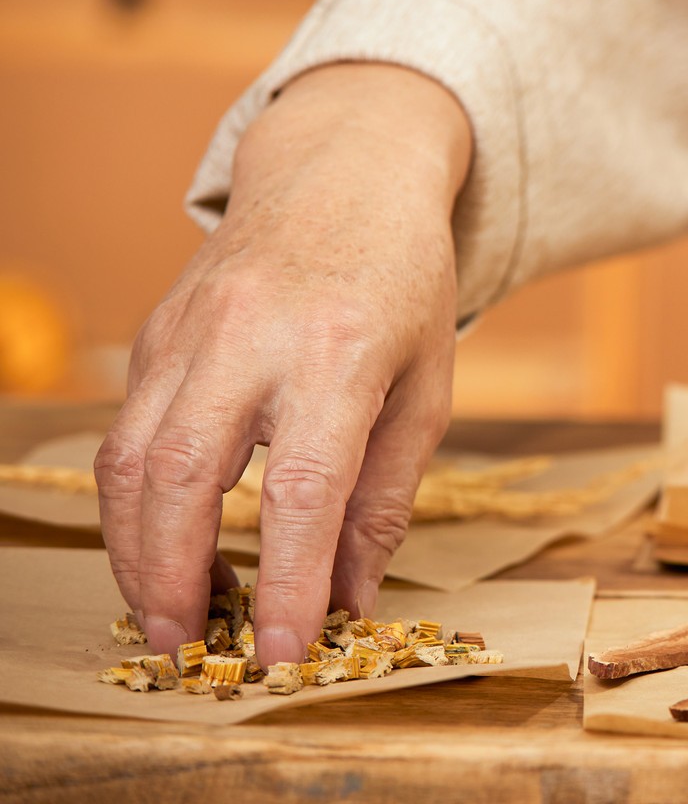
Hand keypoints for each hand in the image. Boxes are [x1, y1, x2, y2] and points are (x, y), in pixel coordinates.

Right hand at [94, 63, 471, 665]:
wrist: (346, 171)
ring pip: (132, 458)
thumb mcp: (427, 385)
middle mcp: (253, 335)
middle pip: (184, 474)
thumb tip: (349, 598)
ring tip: (167, 614)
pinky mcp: (155, 331)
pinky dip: (133, 501)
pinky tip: (159, 544)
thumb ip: (386, 496)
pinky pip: (127, 429)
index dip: (286, 578)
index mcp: (341, 348)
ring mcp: (191, 328)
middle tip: (188, 646)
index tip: (283, 648)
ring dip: (137, 551)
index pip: (302, 487)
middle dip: (175, 576)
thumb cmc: (404, 282)